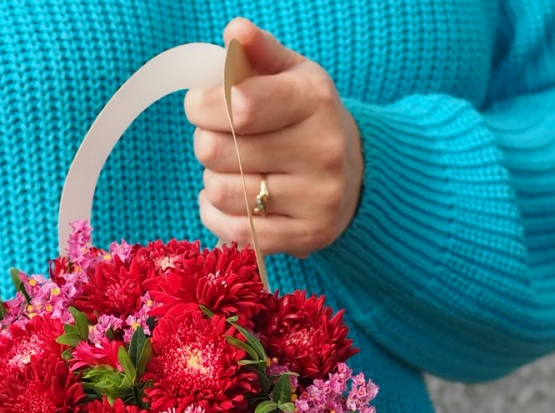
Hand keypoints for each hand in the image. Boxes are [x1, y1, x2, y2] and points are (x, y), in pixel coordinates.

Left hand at [185, 18, 363, 257]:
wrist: (356, 175)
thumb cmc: (307, 120)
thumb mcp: (292, 76)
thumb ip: (260, 53)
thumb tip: (234, 33)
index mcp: (315, 101)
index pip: (238, 105)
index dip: (203, 105)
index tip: (198, 105)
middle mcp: (322, 150)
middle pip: (219, 150)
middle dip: (205, 142)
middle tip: (218, 139)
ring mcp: (316, 199)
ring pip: (222, 192)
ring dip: (211, 181)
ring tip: (229, 170)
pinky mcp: (306, 237)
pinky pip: (234, 231)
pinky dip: (216, 215)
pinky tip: (226, 201)